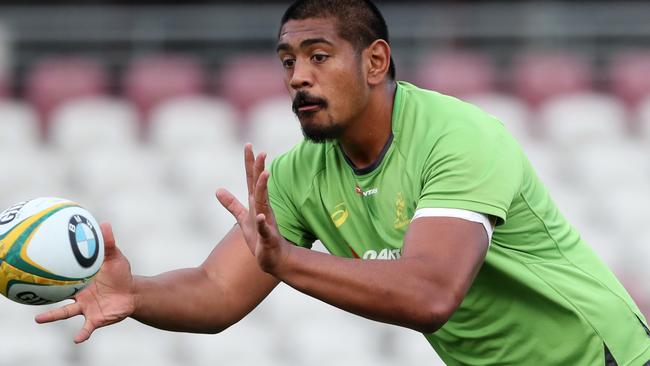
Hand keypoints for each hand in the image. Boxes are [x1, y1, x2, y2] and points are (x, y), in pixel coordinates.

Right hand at [35, 223, 135, 342]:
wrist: (132, 292)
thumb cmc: (120, 274)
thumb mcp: (114, 257)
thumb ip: (108, 243)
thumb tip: (103, 223)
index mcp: (78, 280)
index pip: (60, 275)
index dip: (47, 271)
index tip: (32, 266)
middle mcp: (78, 295)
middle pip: (55, 295)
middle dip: (40, 294)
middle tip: (24, 292)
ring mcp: (85, 308)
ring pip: (65, 312)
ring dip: (52, 316)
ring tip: (38, 319)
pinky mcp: (96, 319)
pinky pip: (86, 328)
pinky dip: (82, 333)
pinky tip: (76, 339)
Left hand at [216, 144, 291, 274]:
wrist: (273, 258)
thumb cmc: (259, 237)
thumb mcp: (242, 218)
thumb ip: (231, 204)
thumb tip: (217, 190)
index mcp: (256, 203)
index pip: (251, 179)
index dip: (249, 163)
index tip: (248, 145)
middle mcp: (262, 208)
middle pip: (259, 185)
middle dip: (259, 169)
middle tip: (261, 151)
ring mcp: (266, 221)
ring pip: (264, 202)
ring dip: (264, 189)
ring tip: (264, 174)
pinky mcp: (267, 237)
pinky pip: (265, 229)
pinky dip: (262, 223)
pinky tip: (261, 217)